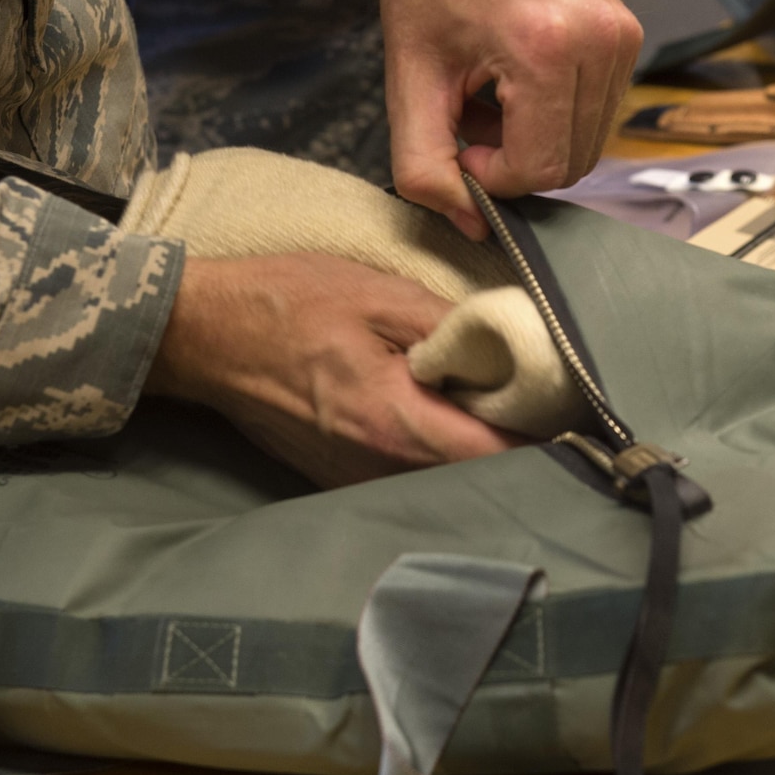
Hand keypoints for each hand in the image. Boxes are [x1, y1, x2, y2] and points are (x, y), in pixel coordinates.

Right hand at [147, 254, 517, 487]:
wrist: (202, 335)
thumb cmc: (286, 303)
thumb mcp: (379, 293)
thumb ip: (451, 328)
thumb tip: (511, 349)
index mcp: (396, 422)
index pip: (496, 456)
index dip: (543, 438)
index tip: (571, 413)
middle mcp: (377, 468)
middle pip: (475, 477)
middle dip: (513, 443)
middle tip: (537, 398)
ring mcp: (353, 480)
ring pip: (442, 481)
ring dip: (472, 449)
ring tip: (489, 401)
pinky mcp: (336, 477)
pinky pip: (405, 475)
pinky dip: (433, 451)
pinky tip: (437, 412)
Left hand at [375, 0, 641, 238]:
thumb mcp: (409, 78)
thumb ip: (424, 164)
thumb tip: (469, 223)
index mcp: (547, 46)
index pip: (539, 168)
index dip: (490, 177)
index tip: (455, 142)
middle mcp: (601, 38)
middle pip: (571, 161)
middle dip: (514, 159)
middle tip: (466, 119)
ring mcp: (624, 31)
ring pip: (589, 139)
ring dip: (535, 136)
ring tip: (486, 94)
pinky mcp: (629, 27)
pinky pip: (600, 105)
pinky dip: (556, 111)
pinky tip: (513, 79)